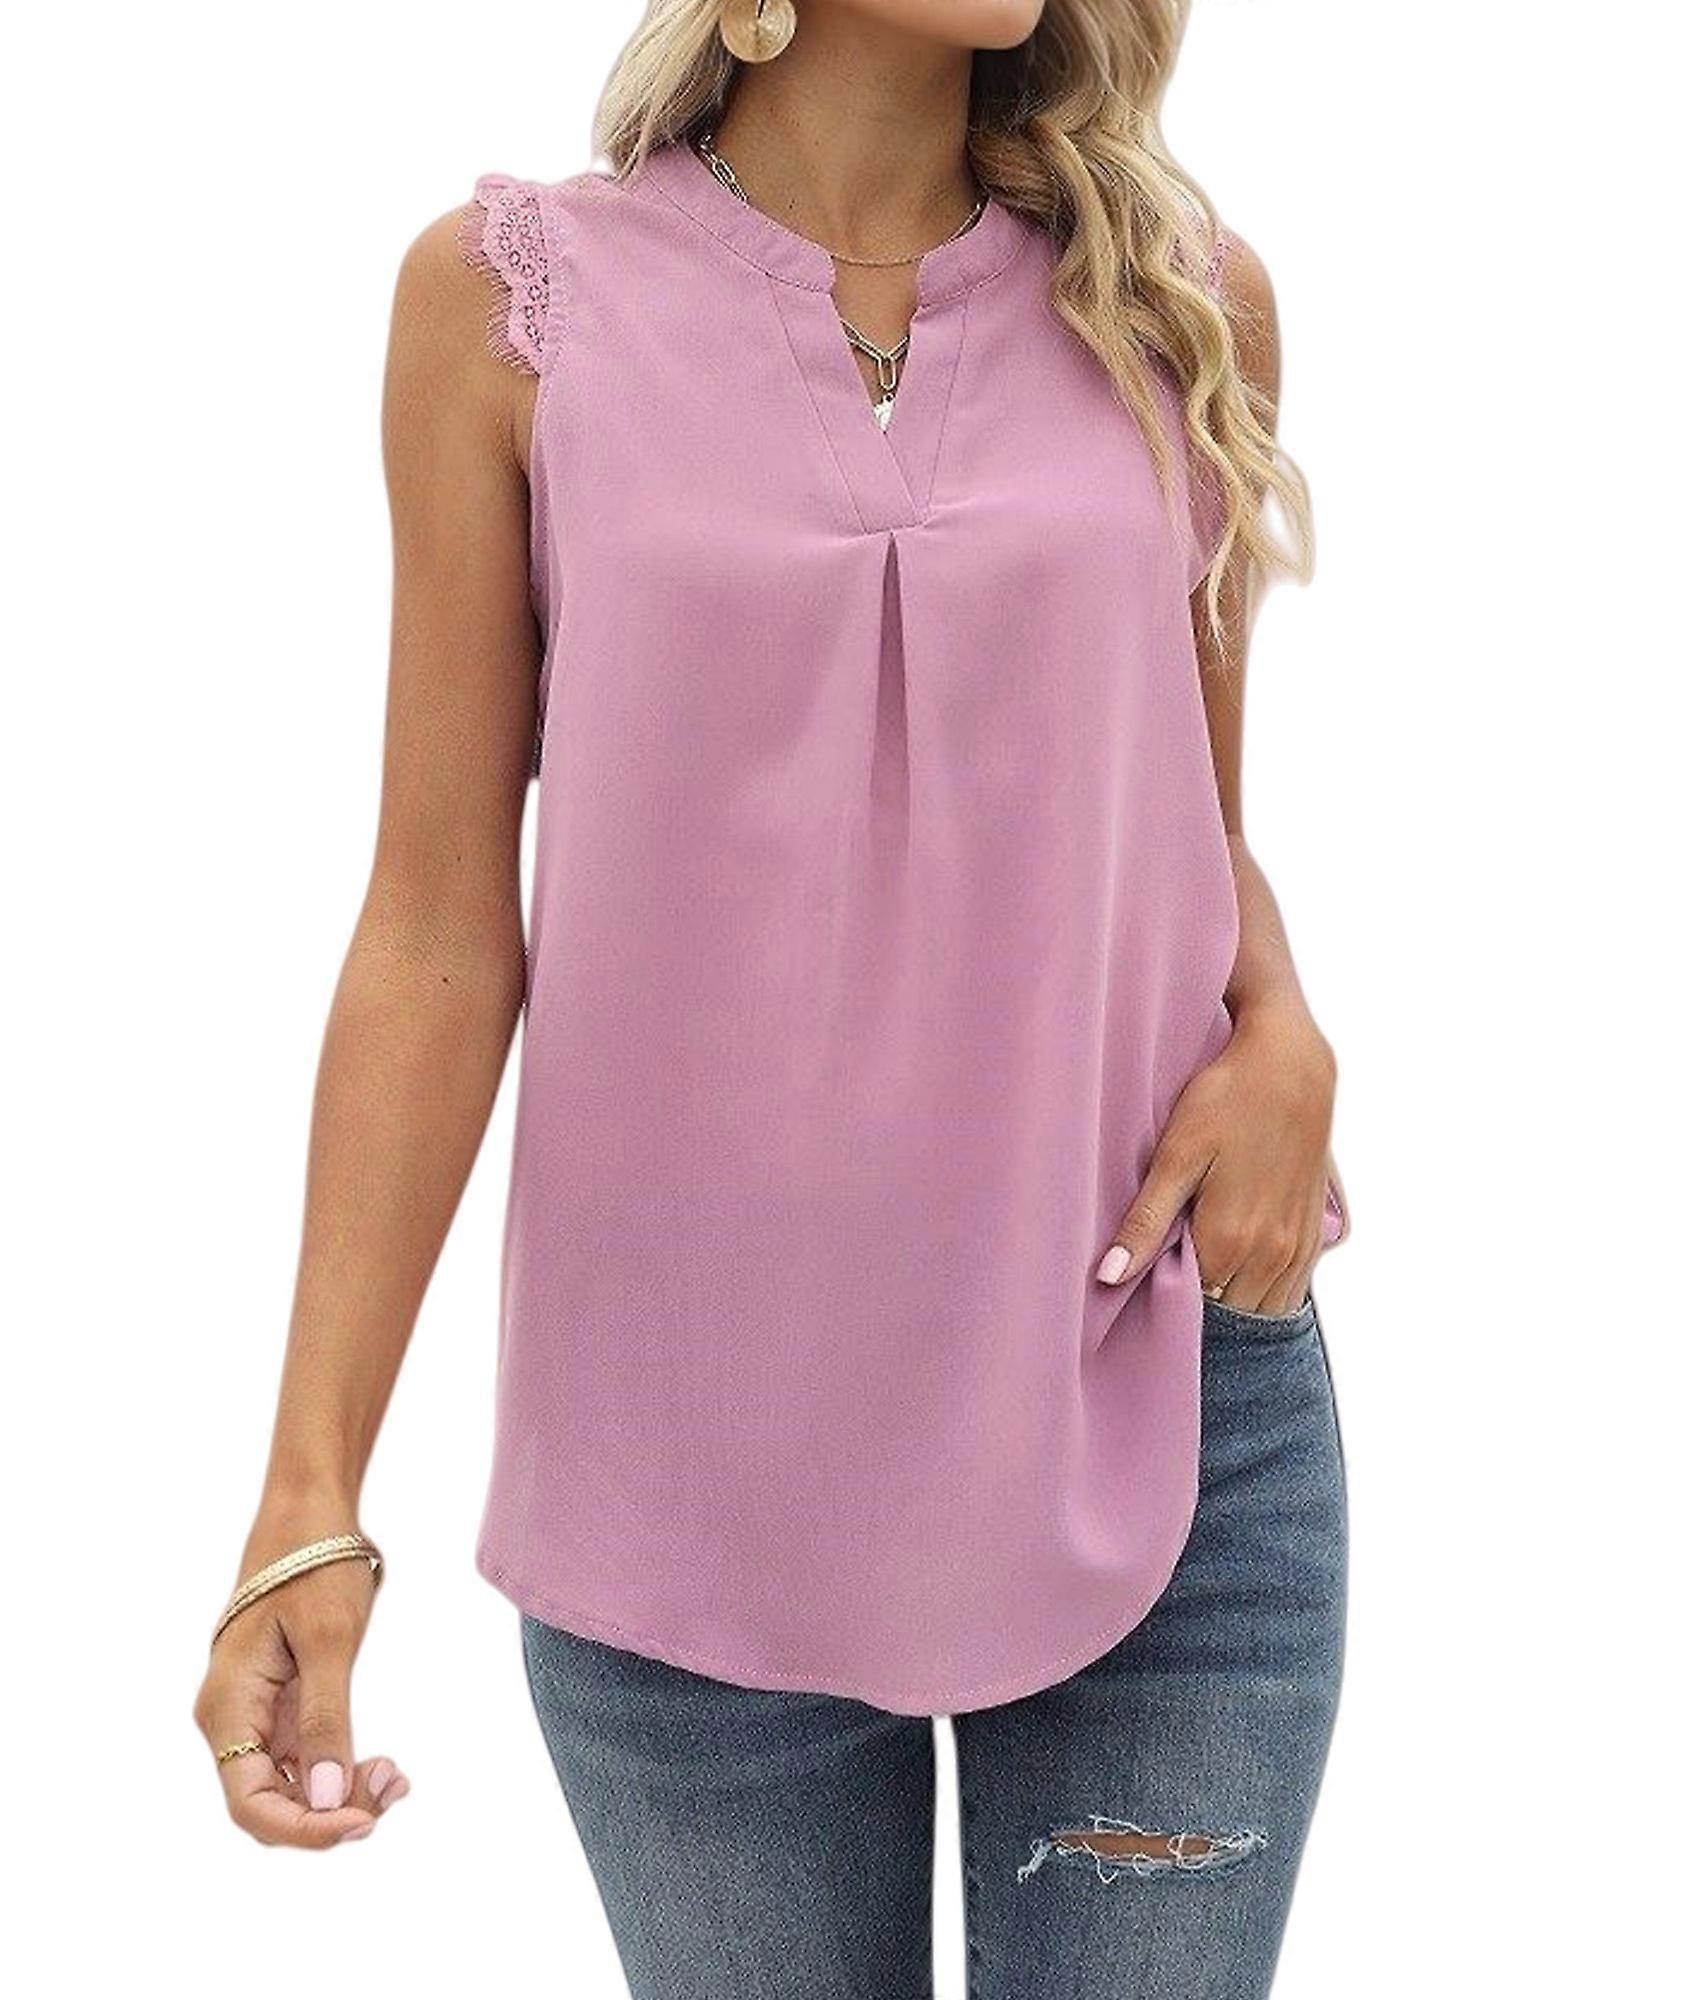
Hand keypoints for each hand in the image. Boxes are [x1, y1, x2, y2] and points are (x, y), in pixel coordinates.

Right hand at [193, 1508, 408, 1847]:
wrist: (311, 1510)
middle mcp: (233, 1719)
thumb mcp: (328, 1640)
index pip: (251, 1804)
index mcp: (228, 1707)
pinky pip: (307, 1757)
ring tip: (397, 1777)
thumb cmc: (314, 1563)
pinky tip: (383, 1764)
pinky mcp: (282, 1702)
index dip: (304, 1829)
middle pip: (272, 1804)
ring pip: (293, 1785)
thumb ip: (326, 1721)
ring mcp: (257, 1713)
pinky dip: (343, 1767)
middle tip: (395, 1788)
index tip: (363, 1823)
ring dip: (342, 1795)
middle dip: (331, 1813)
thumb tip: (327, 1800)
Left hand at [1097, 1003, 1337, 1315]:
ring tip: (1206, 1263)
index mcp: (1230, 1241)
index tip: (1151, 1267)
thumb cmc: (1226, 1100)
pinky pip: (1293, 1289)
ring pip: (1262, 1308)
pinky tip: (1242, 1261)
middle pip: (1227, 1312)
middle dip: (1200, 1302)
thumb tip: (1108, 1277)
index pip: (1191, 1306)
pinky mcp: (1317, 1232)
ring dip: (1234, 1300)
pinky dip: (1265, 1288)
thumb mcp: (1175, 1156)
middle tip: (1174, 1263)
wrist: (1291, 1065)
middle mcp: (1271, 1254)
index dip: (1165, 1292)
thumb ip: (1146, 1223)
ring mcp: (1300, 1246)